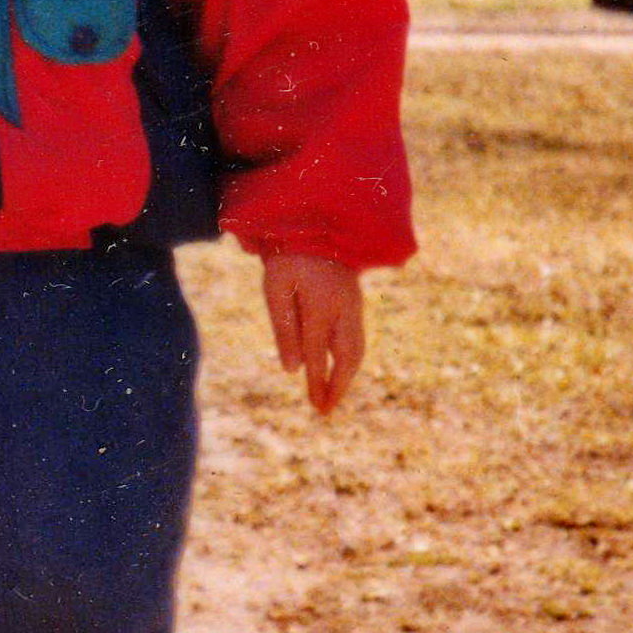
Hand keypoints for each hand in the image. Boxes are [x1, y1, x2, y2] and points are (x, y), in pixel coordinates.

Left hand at [263, 254, 365, 414]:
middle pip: (348, 356)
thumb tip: (292, 369)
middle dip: (339, 386)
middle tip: (326, 410)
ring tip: (332, 396)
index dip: (317, 381)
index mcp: (321, 304)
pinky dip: (350, 358)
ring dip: (347, 375)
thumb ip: (284, 328)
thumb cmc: (287, 255)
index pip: (318, 353)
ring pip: (357, 348)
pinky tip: (338, 369)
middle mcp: (344, 308)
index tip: (316, 406)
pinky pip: (357, 336)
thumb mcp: (275, 287)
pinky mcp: (355, 301)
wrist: (314, 222)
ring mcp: (353, 304)